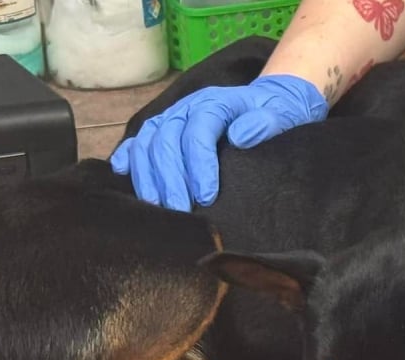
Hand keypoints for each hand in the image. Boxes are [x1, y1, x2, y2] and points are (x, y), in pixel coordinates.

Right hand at [110, 75, 328, 210]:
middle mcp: (187, 108)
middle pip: (167, 139)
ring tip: (156, 206)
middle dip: (170, 178)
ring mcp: (172, 118)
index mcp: (215, 103)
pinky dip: (127, 156)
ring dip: (147, 175)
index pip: (199, 130)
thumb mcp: (282, 115)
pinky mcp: (163, 130)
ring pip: (147, 142)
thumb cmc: (275, 114)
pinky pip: (138, 141)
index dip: (198, 163)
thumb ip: (265, 123)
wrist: (268, 103)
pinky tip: (122, 174)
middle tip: (180, 211)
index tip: (206, 196)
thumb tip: (240, 135)